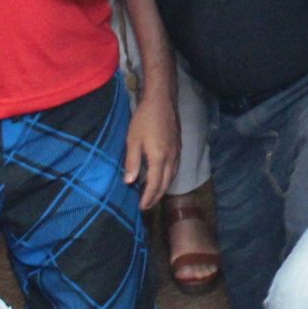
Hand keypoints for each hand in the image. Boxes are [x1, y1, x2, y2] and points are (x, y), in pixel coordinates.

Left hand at [122, 77, 179, 209]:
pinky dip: (168, 178)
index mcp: (159, 158)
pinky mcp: (178, 147)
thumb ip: (132, 162)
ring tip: (154, 195)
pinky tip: (163, 177)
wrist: (162, 100)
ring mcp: (177, 152)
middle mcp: (171, 158)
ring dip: (163, 188)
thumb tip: (129, 182)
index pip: (155, 185)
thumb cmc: (144, 119)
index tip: (141, 207)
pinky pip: (175, 168)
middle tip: (147, 206)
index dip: (148, 198)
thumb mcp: (132, 140)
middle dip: (156, 197)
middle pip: (166, 183)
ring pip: (172, 177)